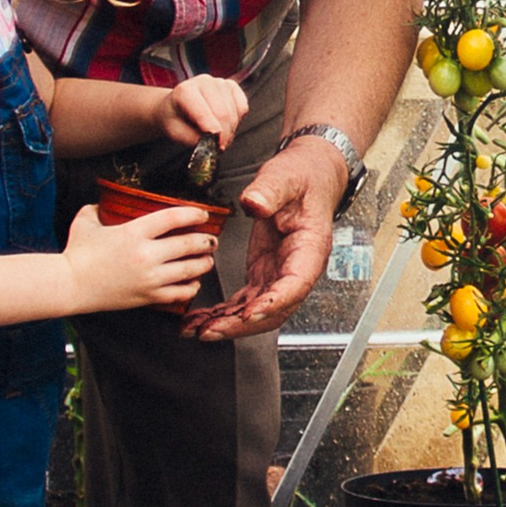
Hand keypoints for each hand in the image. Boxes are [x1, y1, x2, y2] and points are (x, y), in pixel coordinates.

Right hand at [62, 201, 218, 312]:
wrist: (69, 285)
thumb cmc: (76, 254)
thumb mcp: (85, 222)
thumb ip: (96, 209)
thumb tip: (101, 204)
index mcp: (134, 232)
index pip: (173, 217)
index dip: (193, 213)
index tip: (203, 214)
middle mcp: (146, 254)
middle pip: (189, 244)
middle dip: (206, 241)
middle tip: (212, 240)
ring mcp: (149, 278)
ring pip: (189, 270)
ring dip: (203, 263)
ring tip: (207, 260)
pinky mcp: (147, 296)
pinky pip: (179, 293)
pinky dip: (190, 287)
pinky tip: (193, 283)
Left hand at [163, 75, 250, 151]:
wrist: (176, 107)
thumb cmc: (176, 119)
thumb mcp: (176, 133)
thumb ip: (193, 138)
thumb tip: (211, 143)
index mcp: (185, 91)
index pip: (203, 113)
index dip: (213, 132)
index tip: (217, 146)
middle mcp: (203, 82)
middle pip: (222, 113)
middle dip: (224, 135)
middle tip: (219, 147)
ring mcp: (219, 82)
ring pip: (234, 112)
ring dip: (230, 130)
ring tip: (219, 136)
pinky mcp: (232, 86)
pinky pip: (242, 107)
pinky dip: (237, 120)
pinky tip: (226, 124)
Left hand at [189, 126, 350, 339]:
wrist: (307, 176)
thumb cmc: (301, 177)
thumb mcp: (285, 177)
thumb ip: (270, 191)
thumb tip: (254, 203)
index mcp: (309, 249)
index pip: (294, 286)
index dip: (272, 304)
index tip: (248, 314)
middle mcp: (296, 269)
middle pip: (273, 309)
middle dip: (241, 325)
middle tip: (209, 330)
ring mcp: (279, 274)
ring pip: (256, 311)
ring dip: (228, 324)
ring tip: (196, 329)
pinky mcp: (263, 272)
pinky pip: (245, 301)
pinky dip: (224, 312)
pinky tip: (202, 318)